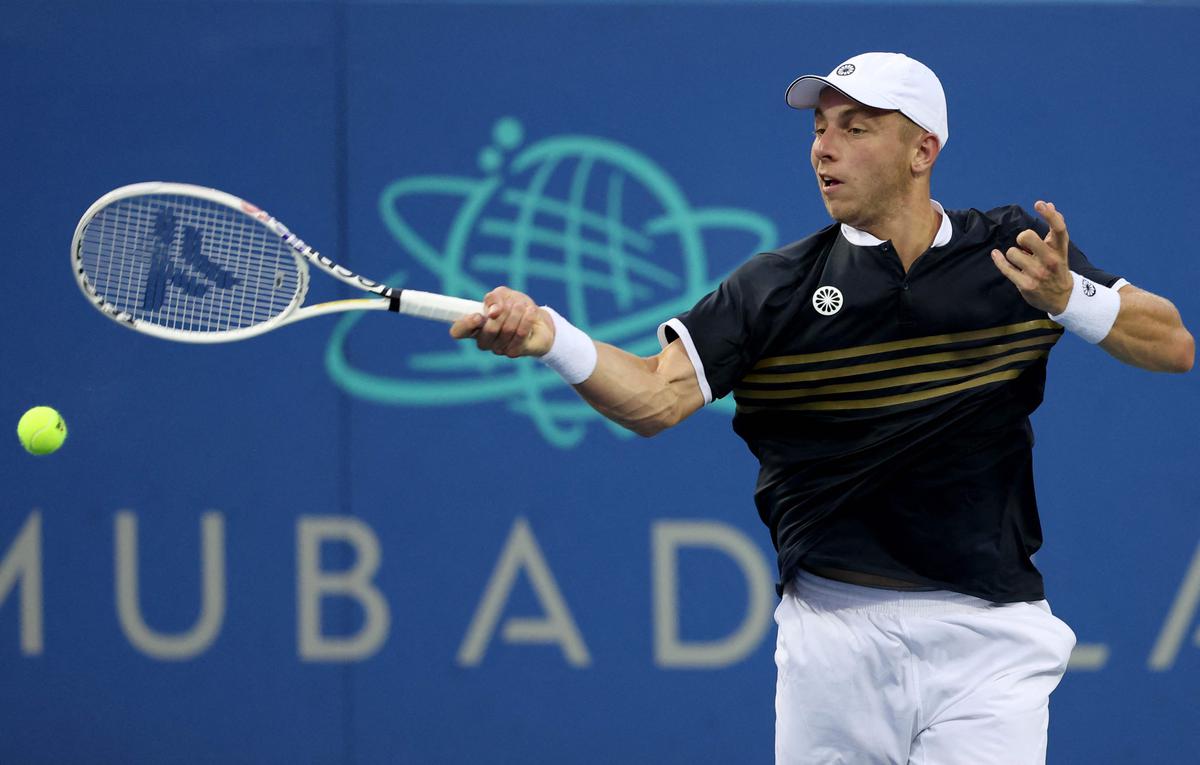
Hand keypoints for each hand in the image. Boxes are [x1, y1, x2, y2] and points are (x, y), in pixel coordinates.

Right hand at [449, 285, 555, 357]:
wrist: (539, 320)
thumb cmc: (516, 306)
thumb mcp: (504, 295)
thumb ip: (494, 298)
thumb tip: (492, 312)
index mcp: (474, 326)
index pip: (458, 331)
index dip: (465, 324)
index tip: (478, 316)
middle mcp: (483, 340)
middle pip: (488, 330)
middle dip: (504, 311)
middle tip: (513, 303)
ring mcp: (498, 349)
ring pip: (506, 330)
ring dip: (517, 312)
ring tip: (523, 305)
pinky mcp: (514, 352)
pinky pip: (519, 334)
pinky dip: (526, 319)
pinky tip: (530, 312)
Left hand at [990, 200, 1074, 314]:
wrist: (1062, 298)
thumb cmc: (1057, 267)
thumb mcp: (1059, 249)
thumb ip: (1054, 227)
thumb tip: (1048, 204)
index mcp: (1060, 249)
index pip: (1058, 228)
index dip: (1049, 214)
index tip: (1039, 204)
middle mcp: (1050, 260)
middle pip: (1027, 236)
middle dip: (1022, 238)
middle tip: (1025, 245)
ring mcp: (1037, 273)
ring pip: (1012, 252)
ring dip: (1014, 255)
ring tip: (1023, 262)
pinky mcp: (1026, 284)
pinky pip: (1005, 268)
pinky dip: (998, 260)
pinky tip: (996, 255)